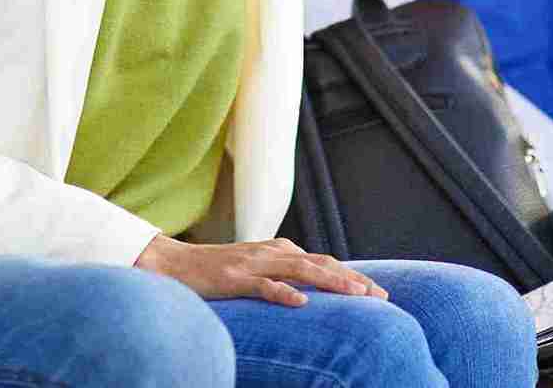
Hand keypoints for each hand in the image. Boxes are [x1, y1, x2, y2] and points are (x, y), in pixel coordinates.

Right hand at [135, 234, 390, 307]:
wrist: (172, 262)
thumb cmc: (215, 269)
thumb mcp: (254, 267)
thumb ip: (281, 271)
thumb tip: (310, 289)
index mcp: (277, 250)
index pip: (323, 260)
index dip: (351, 274)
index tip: (378, 291)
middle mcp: (270, 252)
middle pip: (320, 263)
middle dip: (352, 278)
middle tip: (380, 295)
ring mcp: (252, 264)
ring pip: (299, 269)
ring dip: (330, 282)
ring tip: (355, 295)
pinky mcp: (234, 278)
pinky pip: (262, 286)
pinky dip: (282, 293)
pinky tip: (300, 303)